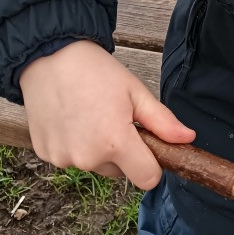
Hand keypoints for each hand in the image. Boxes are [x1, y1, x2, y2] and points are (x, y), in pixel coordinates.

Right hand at [19, 40, 195, 188]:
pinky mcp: (44, 154)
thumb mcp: (135, 92)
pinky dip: (74, 145)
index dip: (152, 164)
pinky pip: (71, 159)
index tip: (147, 144)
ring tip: (90, 116)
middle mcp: (87, 158)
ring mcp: (63, 158)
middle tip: (113, 118)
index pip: (147, 179)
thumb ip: (163, 121)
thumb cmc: (95, 70)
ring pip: (95, 165)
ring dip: (98, 150)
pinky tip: (70, 118)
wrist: (49, 55)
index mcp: (115, 143)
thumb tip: (189, 138)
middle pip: (120, 172)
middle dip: (123, 152)